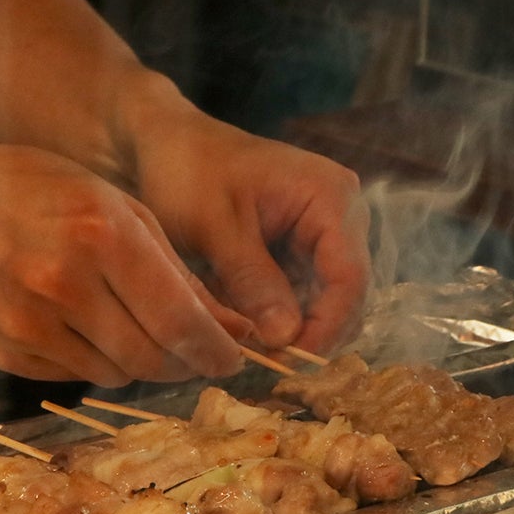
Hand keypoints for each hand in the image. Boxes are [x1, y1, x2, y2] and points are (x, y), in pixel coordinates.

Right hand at [0, 141, 254, 387]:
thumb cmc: (35, 191)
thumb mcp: (117, 206)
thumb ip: (177, 271)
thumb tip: (233, 329)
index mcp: (101, 234)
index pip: (179, 321)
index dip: (216, 349)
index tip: (233, 356)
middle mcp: (64, 284)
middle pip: (151, 359)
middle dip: (184, 363)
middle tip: (196, 354)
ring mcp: (29, 325)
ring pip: (114, 374)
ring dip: (138, 362)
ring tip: (134, 329)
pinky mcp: (6, 354)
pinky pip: (72, 376)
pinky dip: (93, 360)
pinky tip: (82, 326)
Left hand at [130, 108, 370, 356]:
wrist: (163, 147)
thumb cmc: (187, 172)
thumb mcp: (216, 227)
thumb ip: (253, 280)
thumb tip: (286, 338)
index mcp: (331, 197)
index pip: (349, 277)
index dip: (326, 327)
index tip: (288, 362)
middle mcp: (339, 217)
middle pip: (345, 295)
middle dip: (309, 333)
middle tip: (265, 365)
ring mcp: (321, 236)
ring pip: (322, 302)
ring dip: (289, 329)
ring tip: (247, 348)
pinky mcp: (297, 253)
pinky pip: (298, 297)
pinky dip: (272, 317)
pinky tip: (242, 328)